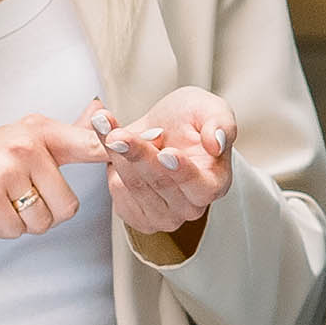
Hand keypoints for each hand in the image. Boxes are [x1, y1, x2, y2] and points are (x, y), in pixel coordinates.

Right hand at [0, 113, 110, 267]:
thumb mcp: (18, 143)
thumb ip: (65, 133)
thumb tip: (101, 107)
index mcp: (37, 130)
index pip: (92, 141)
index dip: (122, 148)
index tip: (157, 139)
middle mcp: (25, 142)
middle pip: (68, 207)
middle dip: (40, 215)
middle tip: (9, 197)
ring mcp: (5, 165)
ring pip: (43, 223)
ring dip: (18, 224)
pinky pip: (15, 230)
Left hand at [82, 89, 235, 252]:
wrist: (164, 126)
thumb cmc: (191, 118)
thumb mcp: (210, 108)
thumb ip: (221, 123)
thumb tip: (217, 144)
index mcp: (215, 184)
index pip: (200, 187)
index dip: (182, 172)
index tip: (166, 154)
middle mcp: (190, 207)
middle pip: (160, 183)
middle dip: (137, 153)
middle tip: (116, 133)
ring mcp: (162, 216)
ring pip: (133, 185)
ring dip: (116, 152)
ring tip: (105, 122)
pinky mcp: (135, 215)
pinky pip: (116, 190)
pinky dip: (108, 160)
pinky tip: (109, 138)